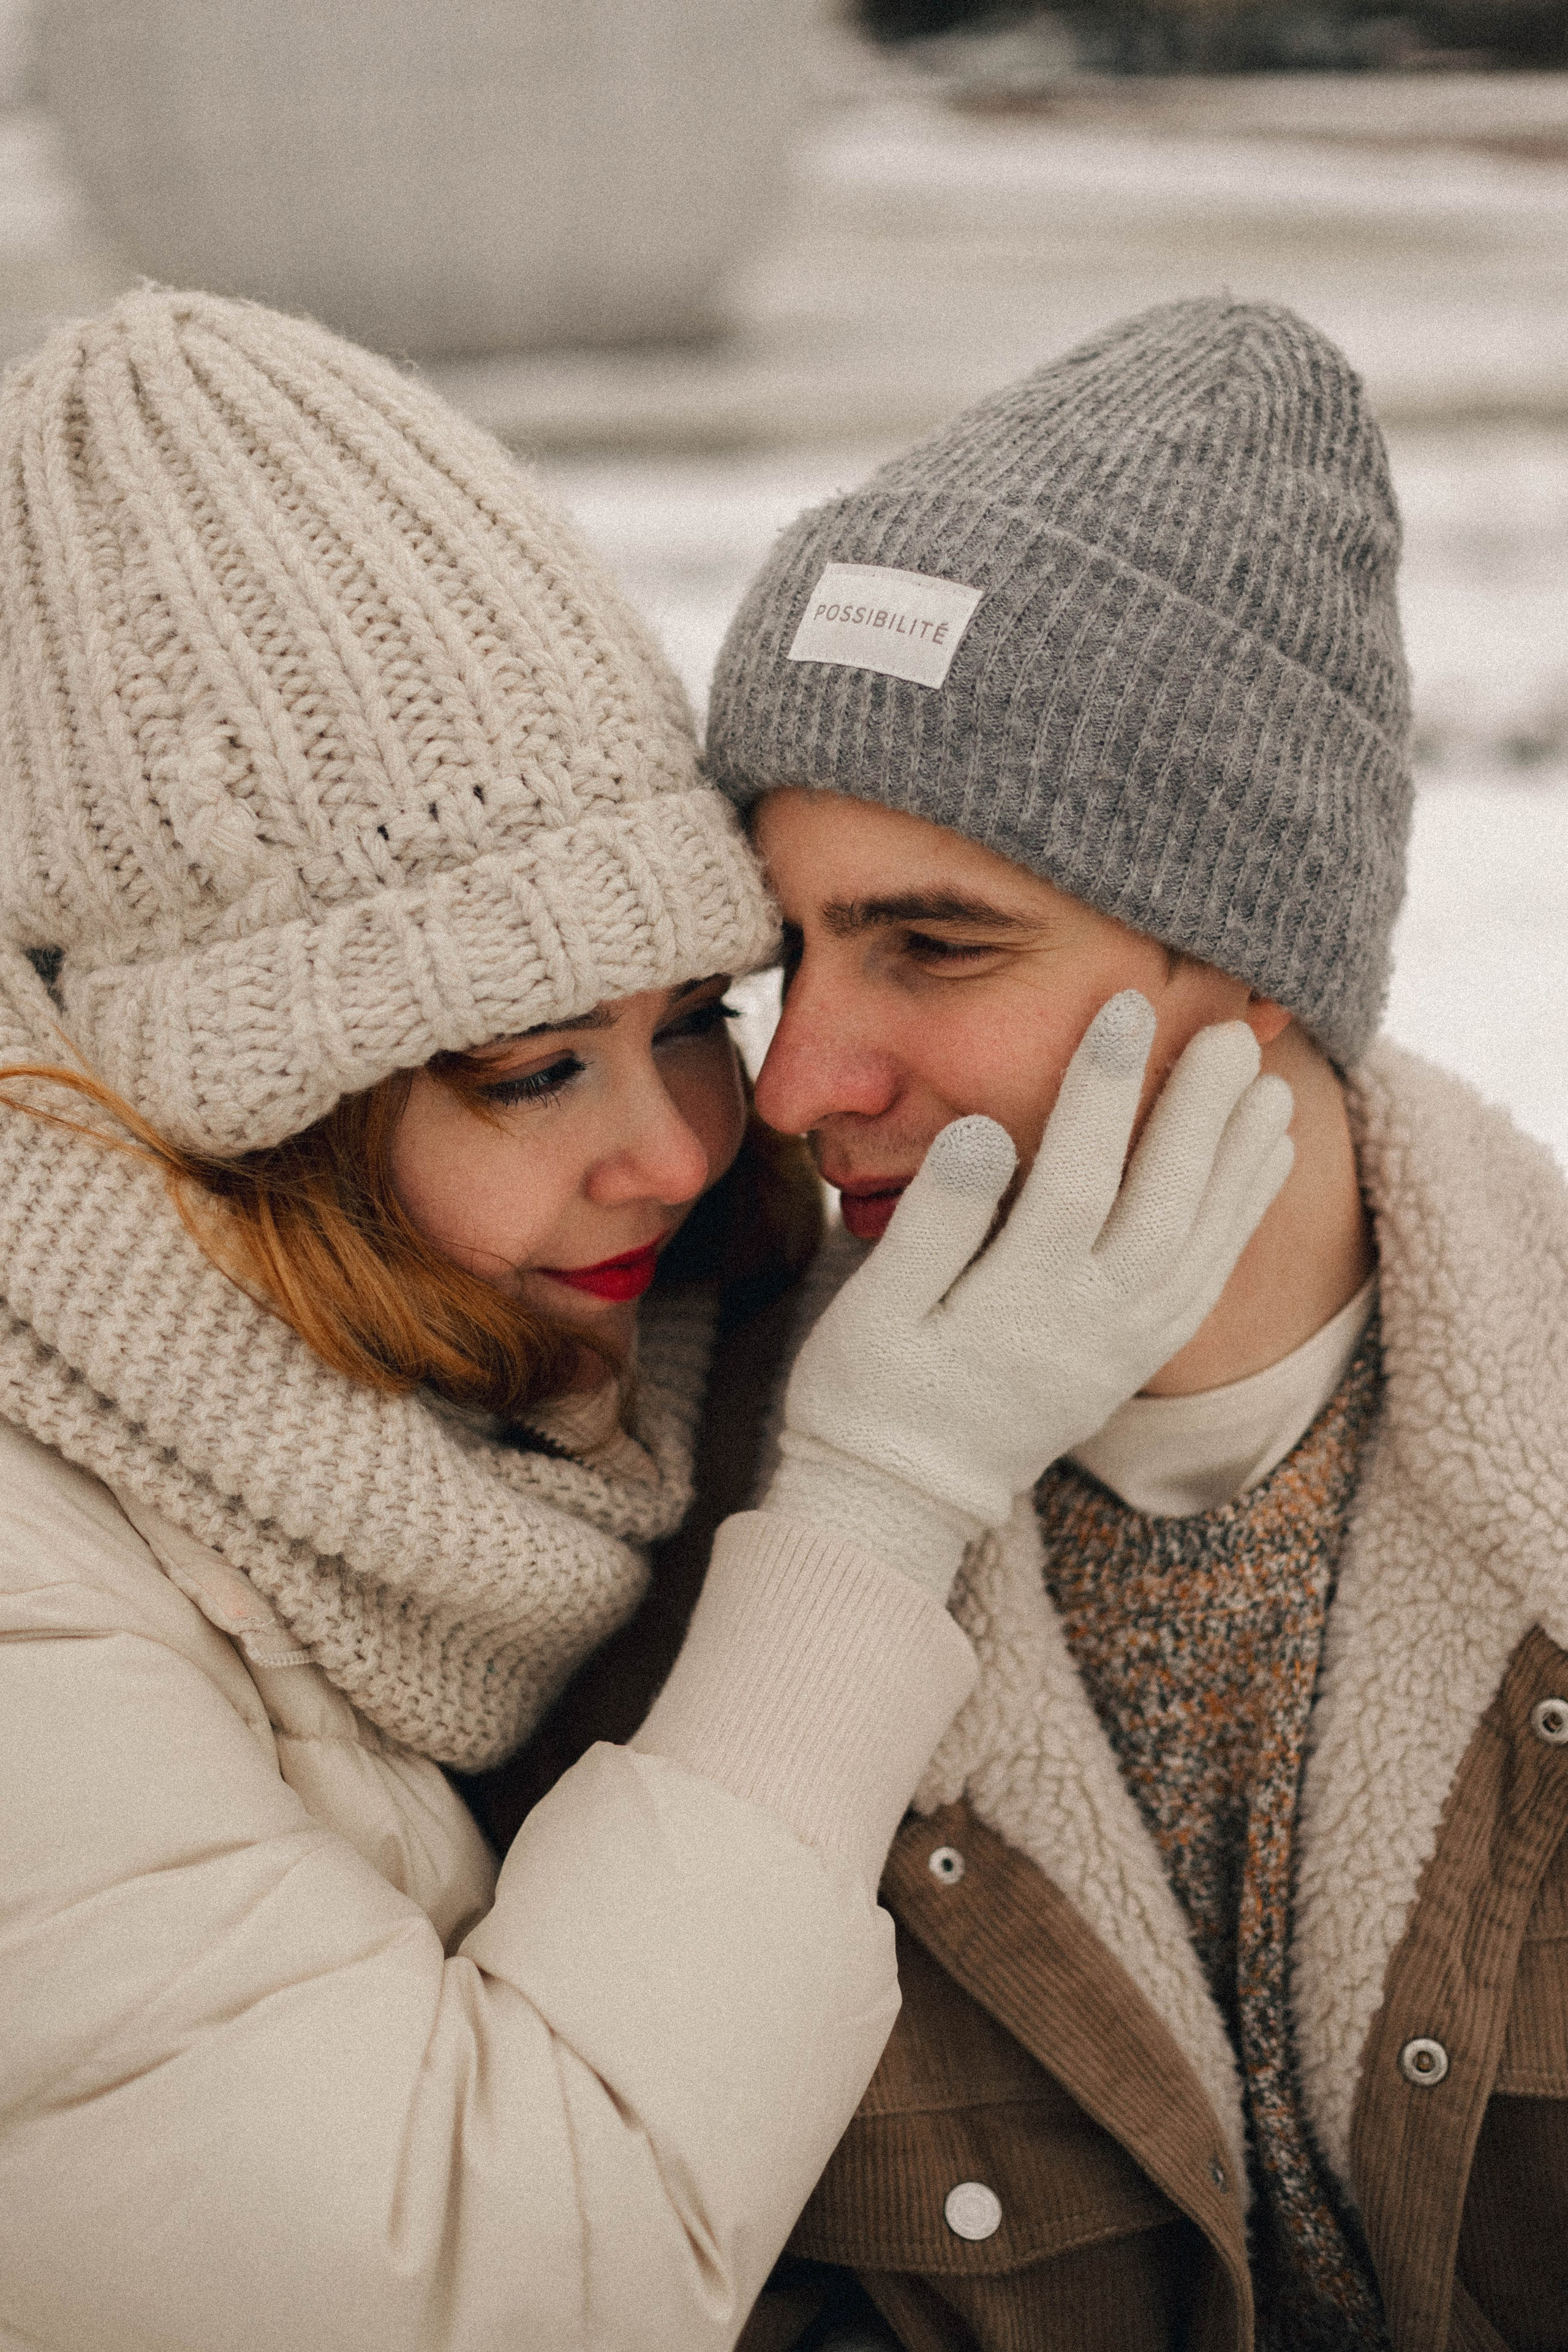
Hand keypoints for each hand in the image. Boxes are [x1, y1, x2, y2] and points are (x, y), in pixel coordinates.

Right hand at [763, 991, 1294, 1593]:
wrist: (899, 1500)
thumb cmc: (867, 1392)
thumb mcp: (872, 1311)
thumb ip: (931, 1223)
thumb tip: (983, 1133)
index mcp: (1018, 1308)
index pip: (1076, 1183)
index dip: (1103, 1093)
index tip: (1126, 1009)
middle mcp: (1089, 1329)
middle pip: (1163, 1207)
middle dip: (1200, 1111)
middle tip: (1230, 1027)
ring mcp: (1122, 1350)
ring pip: (1201, 1244)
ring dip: (1240, 1159)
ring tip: (1269, 1078)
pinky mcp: (1135, 1361)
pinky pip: (1207, 1281)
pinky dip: (1242, 1215)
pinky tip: (1263, 1159)